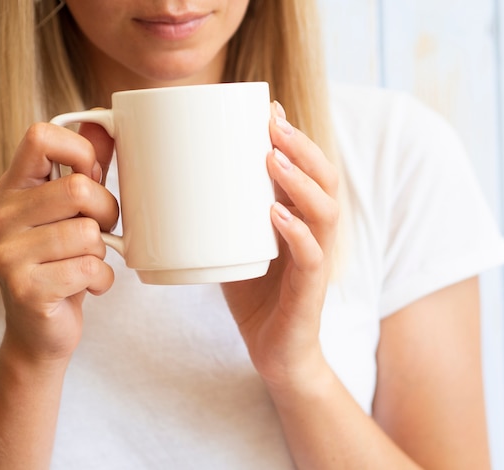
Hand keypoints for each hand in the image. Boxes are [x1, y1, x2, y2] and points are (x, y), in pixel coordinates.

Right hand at [0, 122, 117, 363]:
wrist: (41, 331)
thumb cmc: (63, 263)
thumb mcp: (72, 212)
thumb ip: (86, 169)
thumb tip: (106, 123)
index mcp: (14, 189)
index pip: (40, 136)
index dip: (81, 151)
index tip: (93, 176)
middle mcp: (2, 217)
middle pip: (78, 189)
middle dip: (108, 212)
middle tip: (104, 232)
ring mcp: (7, 254)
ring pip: (88, 234)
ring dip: (102, 253)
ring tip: (87, 263)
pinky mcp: (25, 288)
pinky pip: (90, 268)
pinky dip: (102, 281)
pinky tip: (87, 287)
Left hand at [221, 102, 339, 388]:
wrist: (275, 353)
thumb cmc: (255, 297)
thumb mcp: (235, 247)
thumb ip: (221, 219)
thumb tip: (178, 187)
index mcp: (300, 219)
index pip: (308, 170)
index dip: (294, 138)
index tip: (268, 108)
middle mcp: (315, 234)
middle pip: (324, 180)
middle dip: (301, 147)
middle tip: (272, 122)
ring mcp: (317, 261)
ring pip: (324, 212)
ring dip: (300, 181)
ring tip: (272, 158)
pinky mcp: (309, 291)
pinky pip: (311, 257)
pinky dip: (296, 232)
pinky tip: (275, 213)